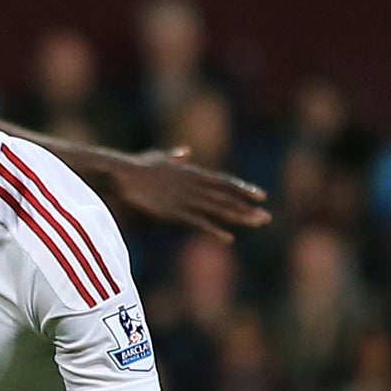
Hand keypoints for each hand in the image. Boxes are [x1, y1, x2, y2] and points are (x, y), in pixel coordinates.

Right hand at [108, 148, 270, 242]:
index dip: (243, 189)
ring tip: (257, 224)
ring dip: (239, 217)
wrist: (123, 175)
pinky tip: (228, 238)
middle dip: (247, 208)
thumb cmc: (138, 166)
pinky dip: (214, 230)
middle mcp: (195, 186)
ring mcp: (186, 199)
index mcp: (193, 173)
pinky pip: (199, 222)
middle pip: (227, 198)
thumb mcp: (160, 158)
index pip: (225, 182)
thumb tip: (184, 152)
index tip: (261, 196)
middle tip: (266, 217)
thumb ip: (175, 157)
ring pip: (218, 209)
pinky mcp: (174, 212)